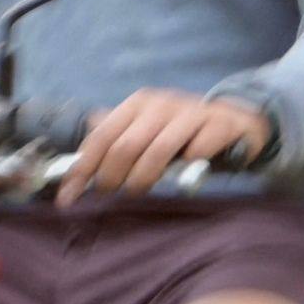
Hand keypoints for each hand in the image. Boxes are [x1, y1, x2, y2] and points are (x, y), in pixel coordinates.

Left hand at [62, 90, 270, 202]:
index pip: (100, 137)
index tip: (67, 199)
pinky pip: (197, 152)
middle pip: (125, 146)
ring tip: (139, 191)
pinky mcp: (219, 125)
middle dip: (112, 178)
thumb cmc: (181, 132)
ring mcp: (191, 113)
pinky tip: (184, 177)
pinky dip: (187, 169)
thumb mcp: (145, 129)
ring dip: (144, 179)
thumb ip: (114, 140)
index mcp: (137, 104)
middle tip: (112, 194)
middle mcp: (161, 104)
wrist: (235, 120)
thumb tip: (74, 164)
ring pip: (158, 152)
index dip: (81, 170)